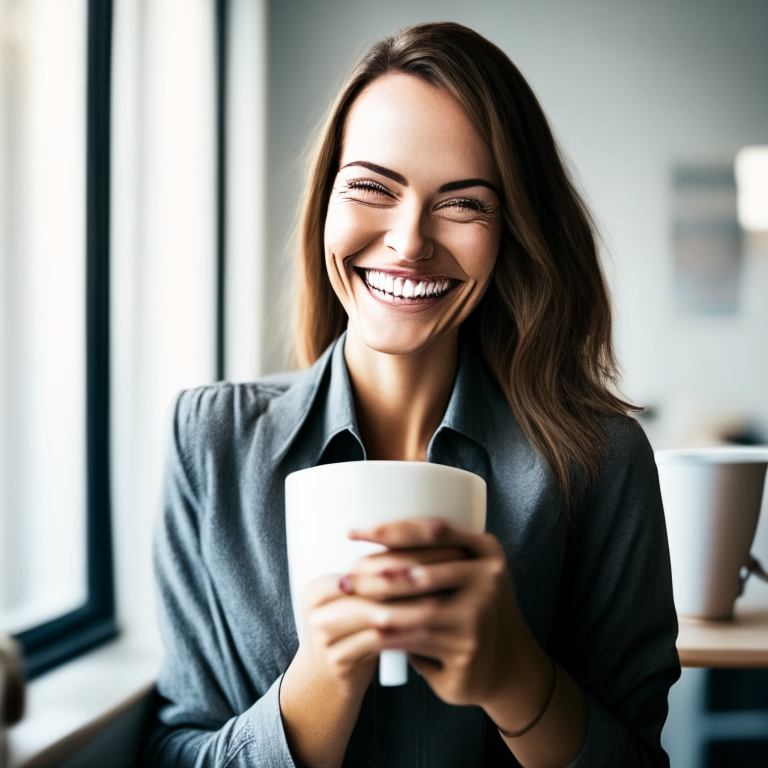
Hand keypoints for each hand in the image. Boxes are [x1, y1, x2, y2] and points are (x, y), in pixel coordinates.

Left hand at [343, 518, 538, 712]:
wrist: (510, 668)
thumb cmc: (477, 612)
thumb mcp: (472, 574)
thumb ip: (440, 556)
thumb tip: (374, 542)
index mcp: (486, 550)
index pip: (433, 531)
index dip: (391, 530)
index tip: (355, 532)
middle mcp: (489, 579)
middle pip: (420, 571)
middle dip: (376, 575)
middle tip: (346, 578)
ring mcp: (480, 616)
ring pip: (417, 609)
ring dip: (378, 607)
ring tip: (351, 603)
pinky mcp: (468, 650)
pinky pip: (419, 641)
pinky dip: (390, 637)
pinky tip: (369, 632)